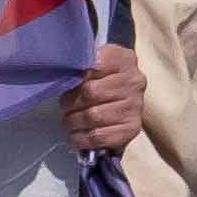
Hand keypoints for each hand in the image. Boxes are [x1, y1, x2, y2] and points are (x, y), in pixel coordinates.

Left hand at [58, 41, 144, 156]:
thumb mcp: (90, 62)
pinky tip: (78, 133)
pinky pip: (98, 136)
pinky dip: (82, 137)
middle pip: (91, 92)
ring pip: (93, 116)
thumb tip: (61, 70)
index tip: (70, 79)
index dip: (77, 73)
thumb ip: (78, 61)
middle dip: (70, 101)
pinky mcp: (131, 129)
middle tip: (65, 105)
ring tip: (70, 119)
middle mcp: (134, 82)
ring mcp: (135, 106)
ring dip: (73, 121)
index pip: (95, 63)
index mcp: (123, 59)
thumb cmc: (96, 80)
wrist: (116, 99)